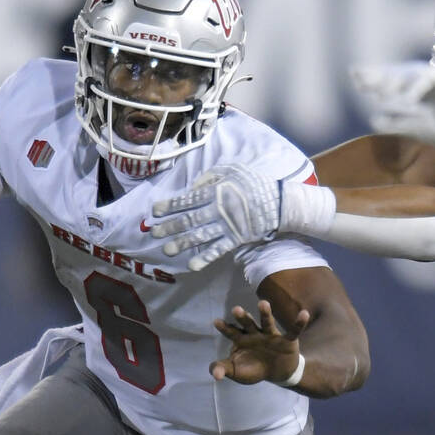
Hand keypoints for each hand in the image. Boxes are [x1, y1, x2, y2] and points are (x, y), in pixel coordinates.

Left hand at [151, 163, 280, 271]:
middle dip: (170, 227)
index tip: (154, 212)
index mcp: (216, 191)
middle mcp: (217, 209)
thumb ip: (212, 175)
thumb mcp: (234, 169)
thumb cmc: (255, 183)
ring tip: (167, 250)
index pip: (188, 200)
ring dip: (182, 243)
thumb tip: (193, 186)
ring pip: (200, 235)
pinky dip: (205, 257)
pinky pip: (218, 249)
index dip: (170, 206)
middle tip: (154, 233)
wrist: (280, 202)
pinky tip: (192, 265)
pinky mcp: (236, 239)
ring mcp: (227, 226)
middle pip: (189, 219)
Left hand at [211, 300, 308, 384]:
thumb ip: (224, 369)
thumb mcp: (237, 371)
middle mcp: (256, 334)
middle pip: (248, 324)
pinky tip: (304, 314)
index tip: (216, 322)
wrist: (278, 373)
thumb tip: (214, 374)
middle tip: (236, 309)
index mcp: (242, 340)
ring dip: (265, 313)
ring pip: (267, 322)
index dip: (225, 328)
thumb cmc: (254, 368)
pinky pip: (294, 331)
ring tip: (262, 303)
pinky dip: (299, 323)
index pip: (232, 332)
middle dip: (242, 317)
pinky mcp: (287, 340)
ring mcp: (271, 336)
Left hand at [352, 63, 434, 144]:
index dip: (374, 77)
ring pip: (413, 73)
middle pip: (398, 72)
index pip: (392, 79)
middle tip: (358, 76)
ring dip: (395, 81)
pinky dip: (419, 87)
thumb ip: (399, 124)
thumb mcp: (421, 129)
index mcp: (417, 89)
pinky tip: (407, 99)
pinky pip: (432, 78)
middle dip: (378, 74)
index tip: (355, 78)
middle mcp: (426, 78)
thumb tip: (373, 120)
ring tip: (379, 90)